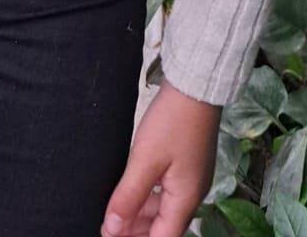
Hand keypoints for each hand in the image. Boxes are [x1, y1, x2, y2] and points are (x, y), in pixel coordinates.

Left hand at [103, 79, 221, 236]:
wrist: (196, 84)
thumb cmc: (173, 120)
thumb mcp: (144, 160)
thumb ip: (128, 198)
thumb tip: (111, 230)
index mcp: (185, 199)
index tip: (112, 236)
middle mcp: (192, 193)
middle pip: (163, 227)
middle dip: (137, 231)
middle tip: (110, 226)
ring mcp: (192, 177)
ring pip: (164, 208)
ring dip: (141, 215)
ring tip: (116, 213)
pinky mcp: (188, 163)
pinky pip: (167, 191)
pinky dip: (149, 197)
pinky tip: (133, 191)